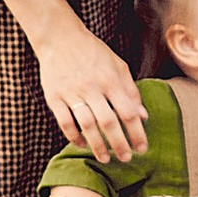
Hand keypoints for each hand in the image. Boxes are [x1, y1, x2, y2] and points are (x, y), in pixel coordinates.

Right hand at [39, 24, 148, 165]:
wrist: (59, 37)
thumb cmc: (92, 51)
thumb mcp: (117, 65)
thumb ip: (131, 90)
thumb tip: (143, 116)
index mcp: (110, 79)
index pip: (127, 111)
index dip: (137, 132)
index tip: (142, 148)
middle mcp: (92, 87)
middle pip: (108, 122)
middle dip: (119, 144)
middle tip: (126, 158)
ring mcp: (72, 93)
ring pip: (86, 125)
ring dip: (97, 145)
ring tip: (106, 158)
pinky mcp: (54, 97)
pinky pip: (65, 122)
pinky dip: (74, 136)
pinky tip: (83, 144)